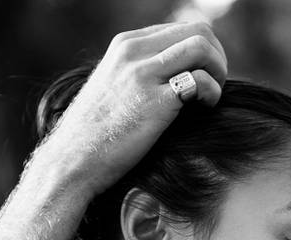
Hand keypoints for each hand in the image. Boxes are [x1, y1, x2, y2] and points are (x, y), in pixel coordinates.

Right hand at [37, 22, 227, 198]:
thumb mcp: (113, 87)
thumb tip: (174, 72)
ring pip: (202, 47)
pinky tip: (206, 107)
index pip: (181, 28)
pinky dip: (213, 92)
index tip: (204, 74)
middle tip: (215, 84)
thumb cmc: (96, 133)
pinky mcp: (154, 101)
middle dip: (217, 56)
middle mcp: (133, 52)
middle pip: (198, 31)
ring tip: (212, 94)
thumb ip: (139, 70)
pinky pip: (200, 80)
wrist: (72, 161)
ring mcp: (142, 74)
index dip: (203, 50)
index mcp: (125, 44)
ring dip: (219, 69)